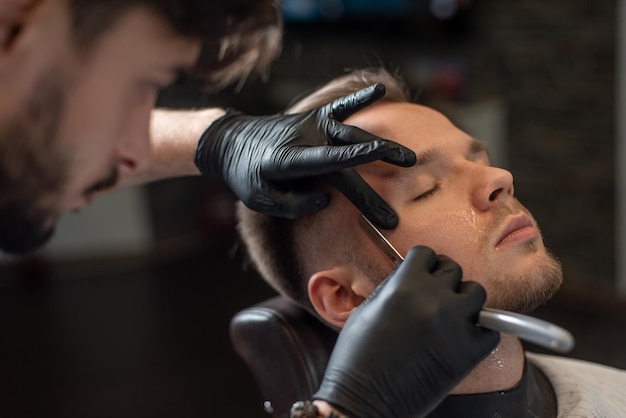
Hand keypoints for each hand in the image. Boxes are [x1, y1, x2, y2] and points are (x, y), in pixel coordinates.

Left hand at [194, 84, 415, 228]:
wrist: (232, 141)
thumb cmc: (246, 174)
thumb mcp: (259, 200)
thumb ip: (292, 204)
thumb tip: (326, 200)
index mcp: (287, 160)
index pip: (325, 160)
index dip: (353, 156)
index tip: (378, 153)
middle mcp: (304, 139)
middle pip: (344, 163)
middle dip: (368, 194)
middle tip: (390, 218)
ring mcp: (311, 126)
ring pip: (352, 135)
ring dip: (381, 147)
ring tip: (409, 159)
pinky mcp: (315, 119)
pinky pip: (340, 108)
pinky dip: (359, 99)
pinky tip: (380, 89)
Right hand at [313, 246, 499, 417]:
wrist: (364, 400)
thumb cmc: (357, 357)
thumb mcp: (366, 309)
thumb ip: (392, 286)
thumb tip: (409, 274)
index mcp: (405, 285)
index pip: (427, 253)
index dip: (423, 263)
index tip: (422, 273)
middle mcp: (434, 299)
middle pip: (454, 269)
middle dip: (443, 280)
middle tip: (433, 295)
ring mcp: (455, 325)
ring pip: (477, 293)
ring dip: (464, 300)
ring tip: (450, 314)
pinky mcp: (469, 352)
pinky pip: (490, 330)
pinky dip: (479, 331)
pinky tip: (462, 337)